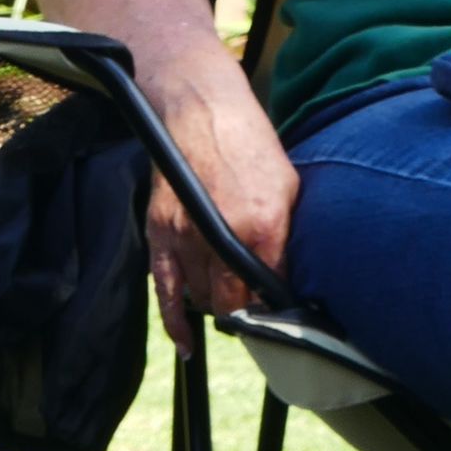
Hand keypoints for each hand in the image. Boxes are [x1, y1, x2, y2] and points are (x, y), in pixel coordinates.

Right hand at [144, 72, 299, 355]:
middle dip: (247, 314)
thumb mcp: (288, 188)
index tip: (285, 316)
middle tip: (257, 316)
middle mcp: (223, 235)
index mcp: (263, 224)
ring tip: (231, 306)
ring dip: (217, 307)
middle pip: (234, 301)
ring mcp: (187, 235)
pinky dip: (175, 320)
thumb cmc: (250, 143)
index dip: (278, 308)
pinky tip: (187, 343)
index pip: (272, 288)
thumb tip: (290, 276)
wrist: (201, 107)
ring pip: (203, 297)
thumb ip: (286, 235)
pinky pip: (165, 289)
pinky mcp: (160, 231)